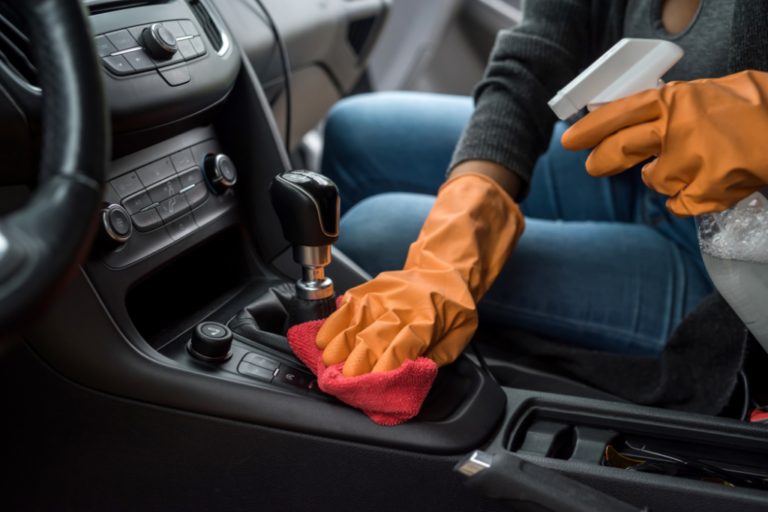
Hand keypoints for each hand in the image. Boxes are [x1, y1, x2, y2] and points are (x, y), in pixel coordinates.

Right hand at [316, 173, 524, 376]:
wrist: (444, 272)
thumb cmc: (452, 309)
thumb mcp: (457, 338)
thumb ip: (434, 359)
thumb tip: (408, 375)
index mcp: (426, 321)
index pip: (402, 347)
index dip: (384, 368)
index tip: (372, 385)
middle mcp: (399, 306)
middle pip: (373, 337)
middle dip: (357, 363)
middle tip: (345, 382)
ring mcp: (379, 296)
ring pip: (354, 323)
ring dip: (339, 347)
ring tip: (328, 364)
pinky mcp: (366, 290)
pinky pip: (344, 309)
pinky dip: (332, 326)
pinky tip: (323, 341)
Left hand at [561, 70, 767, 216]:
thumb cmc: (752, 110)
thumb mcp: (705, 95)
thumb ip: (670, 107)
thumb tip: (633, 119)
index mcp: (675, 101)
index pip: (620, 114)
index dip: (591, 129)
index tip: (571, 140)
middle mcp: (677, 130)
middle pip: (621, 148)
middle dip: (603, 160)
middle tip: (593, 166)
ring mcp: (690, 162)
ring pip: (655, 181)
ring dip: (668, 177)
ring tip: (698, 162)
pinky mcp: (706, 190)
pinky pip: (679, 203)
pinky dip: (690, 197)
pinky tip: (709, 182)